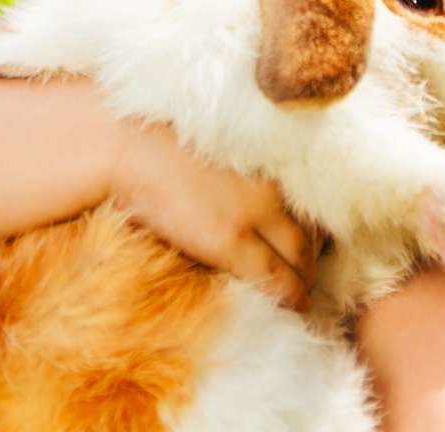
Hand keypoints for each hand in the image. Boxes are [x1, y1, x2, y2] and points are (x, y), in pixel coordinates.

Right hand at [109, 114, 324, 313]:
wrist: (128, 145)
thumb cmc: (159, 139)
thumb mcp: (215, 141)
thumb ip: (241, 163)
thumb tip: (246, 181)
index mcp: (266, 156)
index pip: (309, 198)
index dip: (315, 225)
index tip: (316, 240)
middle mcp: (268, 184)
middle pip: (310, 229)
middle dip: (315, 255)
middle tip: (313, 272)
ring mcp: (251, 214)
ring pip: (300, 257)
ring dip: (306, 277)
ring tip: (305, 292)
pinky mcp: (230, 241)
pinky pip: (275, 279)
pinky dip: (290, 294)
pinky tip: (295, 304)